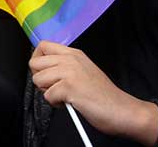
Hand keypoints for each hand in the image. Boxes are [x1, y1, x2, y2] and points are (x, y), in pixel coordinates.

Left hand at [30, 41, 157, 144]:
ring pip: (38, 79)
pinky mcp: (69, 87)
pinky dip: (56, 103)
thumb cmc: (105, 96)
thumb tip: (43, 69)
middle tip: (54, 87)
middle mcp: (70, 59)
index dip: (38, 60)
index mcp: (74, 54)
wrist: (123, 110)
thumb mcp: (84, 71)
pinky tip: (70, 102)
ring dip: (48, 92)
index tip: (44, 72)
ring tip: (64, 96)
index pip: (43, 46)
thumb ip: (65, 65)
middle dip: (40, 78)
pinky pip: (47, 95)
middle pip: (34, 63)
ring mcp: (69, 72)